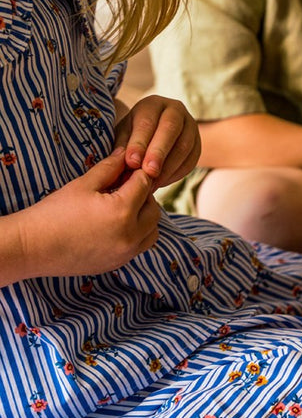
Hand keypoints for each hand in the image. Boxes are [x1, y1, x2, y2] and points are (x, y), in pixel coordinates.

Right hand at [9, 147, 161, 280]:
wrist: (30, 248)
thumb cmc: (53, 213)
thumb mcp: (82, 185)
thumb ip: (109, 168)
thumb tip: (126, 153)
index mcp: (122, 211)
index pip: (144, 184)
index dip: (137, 173)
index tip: (128, 170)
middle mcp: (130, 235)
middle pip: (153, 208)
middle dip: (143, 195)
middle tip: (125, 188)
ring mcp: (125, 253)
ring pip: (152, 230)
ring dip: (144, 217)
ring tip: (123, 208)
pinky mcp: (117, 264)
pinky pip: (140, 246)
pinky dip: (138, 234)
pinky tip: (118, 225)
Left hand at [112, 93, 200, 187]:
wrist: (151, 136)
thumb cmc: (132, 136)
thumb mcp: (122, 136)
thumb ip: (124, 147)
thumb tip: (130, 163)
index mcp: (152, 104)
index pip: (147, 122)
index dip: (140, 143)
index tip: (132, 162)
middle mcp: (175, 110)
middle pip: (170, 129)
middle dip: (159, 153)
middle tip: (149, 172)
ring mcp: (190, 125)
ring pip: (184, 146)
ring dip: (169, 167)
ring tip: (153, 183)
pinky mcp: (198, 143)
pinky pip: (192, 159)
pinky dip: (177, 173)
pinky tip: (162, 182)